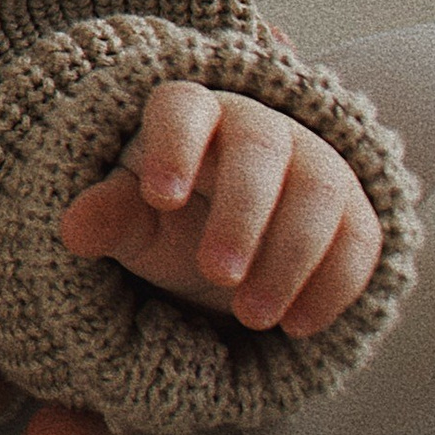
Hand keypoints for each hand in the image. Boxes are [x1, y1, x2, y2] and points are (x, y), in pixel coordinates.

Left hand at [59, 81, 380, 337]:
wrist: (229, 252)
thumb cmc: (170, 224)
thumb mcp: (133, 225)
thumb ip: (109, 219)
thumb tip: (74, 227)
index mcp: (191, 117)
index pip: (184, 107)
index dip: (174, 145)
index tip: (159, 199)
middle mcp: (258, 127)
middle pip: (261, 147)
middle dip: (243, 213)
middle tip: (217, 276)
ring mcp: (314, 162)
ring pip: (320, 189)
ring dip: (291, 257)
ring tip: (254, 318)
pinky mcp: (354, 211)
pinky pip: (360, 235)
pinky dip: (334, 285)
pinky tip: (299, 327)